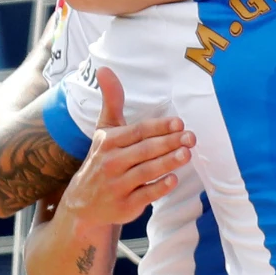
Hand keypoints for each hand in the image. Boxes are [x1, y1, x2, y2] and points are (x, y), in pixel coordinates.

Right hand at [60, 67, 194, 227]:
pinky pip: (145, 195)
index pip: (138, 131)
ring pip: (146, 172)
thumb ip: (111, 100)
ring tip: (187, 154)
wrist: (84, 204)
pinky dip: (159, 187)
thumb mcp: (105, 130)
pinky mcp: (125, 206)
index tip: (179, 123)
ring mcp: (117, 186)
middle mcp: (111, 163)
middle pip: (144, 150)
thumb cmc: (102, 158)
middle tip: (191, 138)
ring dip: (167, 163)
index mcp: (108, 142)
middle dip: (169, 143)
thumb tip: (104, 68)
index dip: (159, 127)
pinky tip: (173, 179)